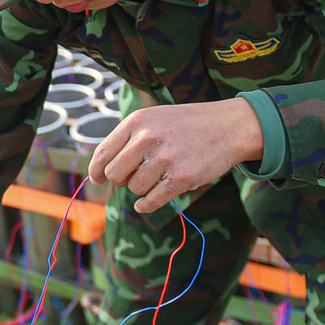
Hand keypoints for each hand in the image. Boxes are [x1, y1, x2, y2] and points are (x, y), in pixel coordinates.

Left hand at [89, 99, 263, 213]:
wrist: (228, 126)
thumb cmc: (186, 125)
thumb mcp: (154, 119)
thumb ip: (128, 139)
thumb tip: (100, 170)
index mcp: (136, 121)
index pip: (103, 153)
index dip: (96, 170)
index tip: (97, 179)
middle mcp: (147, 138)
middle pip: (114, 174)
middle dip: (121, 180)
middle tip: (135, 176)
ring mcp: (165, 158)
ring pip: (134, 188)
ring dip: (142, 188)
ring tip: (158, 176)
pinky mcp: (181, 177)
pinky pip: (151, 201)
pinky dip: (145, 205)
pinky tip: (145, 204)